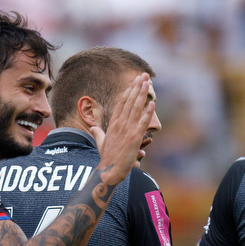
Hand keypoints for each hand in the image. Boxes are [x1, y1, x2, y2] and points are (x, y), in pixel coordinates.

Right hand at [89, 74, 155, 193]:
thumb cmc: (106, 158)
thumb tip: (92, 127)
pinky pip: (143, 122)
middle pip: (129, 101)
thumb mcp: (100, 142)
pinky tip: (152, 103)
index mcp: (113, 123)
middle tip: (143, 75)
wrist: (109, 170)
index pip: (121, 102)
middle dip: (137, 87)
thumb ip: (98, 133)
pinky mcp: (134, 137)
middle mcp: (120, 124)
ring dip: (142, 94)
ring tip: (147, 82)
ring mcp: (127, 130)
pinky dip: (148, 112)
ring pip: (136, 108)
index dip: (128, 91)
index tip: (134, 82)